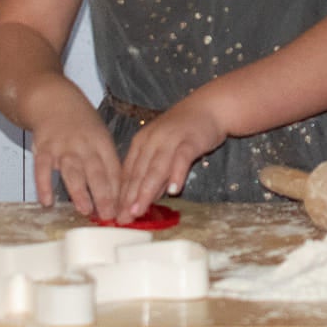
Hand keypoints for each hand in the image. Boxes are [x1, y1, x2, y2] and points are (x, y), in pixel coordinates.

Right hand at [31, 105, 122, 220]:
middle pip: (97, 172)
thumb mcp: (100, 137)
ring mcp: (63, 147)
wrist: (53, 101)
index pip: (114, 169)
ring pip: (73, 171)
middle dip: (104, 195)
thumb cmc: (81, 124)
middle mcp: (84, 145)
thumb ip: (107, 164)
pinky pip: (43, 169)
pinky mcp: (43, 149)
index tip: (123, 210)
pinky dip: (44, 185)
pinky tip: (47, 201)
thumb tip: (119, 196)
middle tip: (109, 215)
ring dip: (79, 191)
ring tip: (85, 210)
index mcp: (102, 143)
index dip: (120, 191)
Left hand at [113, 92, 228, 221]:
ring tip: (140, 210)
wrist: (210, 107)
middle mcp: (152, 140)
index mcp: (141, 142)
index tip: (117, 215)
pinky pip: (181, 159)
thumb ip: (155, 175)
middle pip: (139, 173)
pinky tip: (173, 191)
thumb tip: (145, 200)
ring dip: (147, 190)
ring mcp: (170, 139)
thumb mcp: (164, 151)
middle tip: (124, 219)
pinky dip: (176, 174)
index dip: (122, 195)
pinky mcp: (190, 140)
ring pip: (156, 168)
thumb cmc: (184, 131)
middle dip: (130, 198)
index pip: (128, 173)